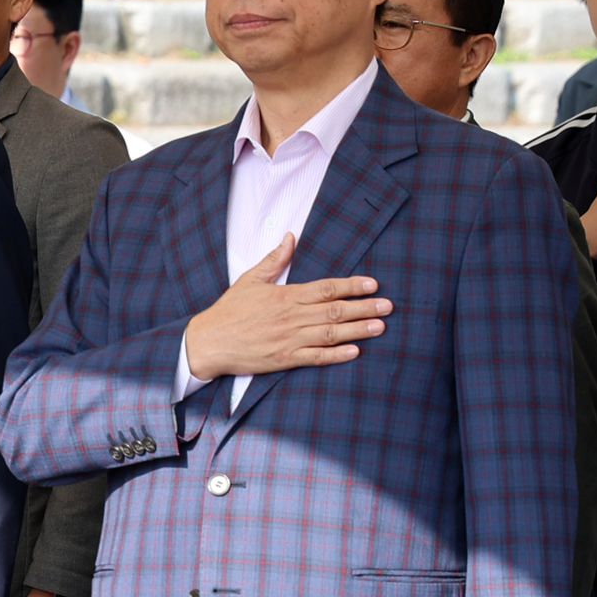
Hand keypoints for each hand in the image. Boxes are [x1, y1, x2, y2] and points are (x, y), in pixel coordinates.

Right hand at [182, 234, 390, 381]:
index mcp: (285, 295)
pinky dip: (336, 355)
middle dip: (364, 308)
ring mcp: (288, 339)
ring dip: (357, 330)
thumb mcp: (250, 279)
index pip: (326, 288)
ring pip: (330, 333)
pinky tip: (354, 352)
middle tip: (388, 306)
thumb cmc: (228, 311)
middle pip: (335, 310)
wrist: (208, 342)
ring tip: (380, 327)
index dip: (351, 285)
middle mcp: (291, 317)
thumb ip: (275, 260)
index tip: (373, 284)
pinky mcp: (284, 359)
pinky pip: (315, 358)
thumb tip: (291, 237)